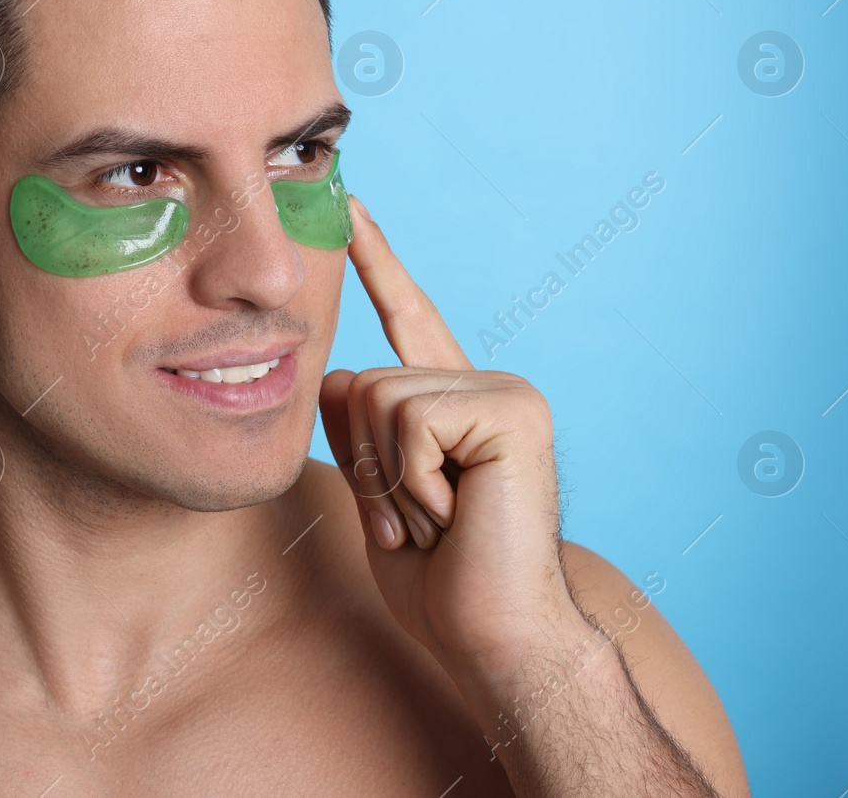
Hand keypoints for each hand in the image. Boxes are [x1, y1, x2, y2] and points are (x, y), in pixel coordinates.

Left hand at [320, 195, 579, 672]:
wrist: (496, 640)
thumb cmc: (440, 581)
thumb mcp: (380, 493)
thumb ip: (358, 431)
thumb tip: (335, 373)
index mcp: (454, 403)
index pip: (410, 318)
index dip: (378, 263)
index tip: (351, 208)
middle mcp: (486, 384)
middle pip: (362, 380)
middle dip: (369, 467)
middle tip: (421, 521)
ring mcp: (505, 392)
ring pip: (379, 397)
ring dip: (391, 480)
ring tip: (442, 521)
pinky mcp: (512, 409)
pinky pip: (410, 420)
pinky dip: (413, 480)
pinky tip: (457, 513)